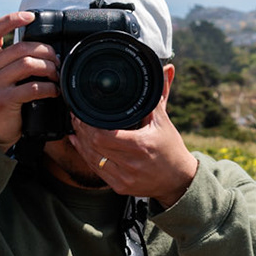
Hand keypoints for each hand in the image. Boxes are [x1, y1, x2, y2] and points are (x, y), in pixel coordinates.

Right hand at [0, 12, 56, 148]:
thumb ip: (6, 63)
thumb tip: (38, 49)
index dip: (11, 19)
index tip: (30, 16)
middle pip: (21, 47)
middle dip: (45, 52)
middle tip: (56, 61)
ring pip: (28, 65)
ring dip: (49, 69)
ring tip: (56, 76)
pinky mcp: (2, 100)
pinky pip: (33, 87)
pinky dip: (49, 88)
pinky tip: (54, 92)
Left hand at [66, 81, 197, 206]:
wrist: (179, 180)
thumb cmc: (171, 148)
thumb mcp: (164, 121)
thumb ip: (160, 94)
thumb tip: (166, 69)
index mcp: (141, 146)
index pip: (103, 136)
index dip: (88, 125)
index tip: (82, 112)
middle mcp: (131, 164)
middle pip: (94, 146)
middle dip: (81, 130)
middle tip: (77, 117)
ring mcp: (124, 178)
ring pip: (92, 159)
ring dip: (81, 142)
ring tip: (77, 128)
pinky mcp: (120, 187)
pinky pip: (96, 170)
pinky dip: (86, 156)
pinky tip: (80, 144)